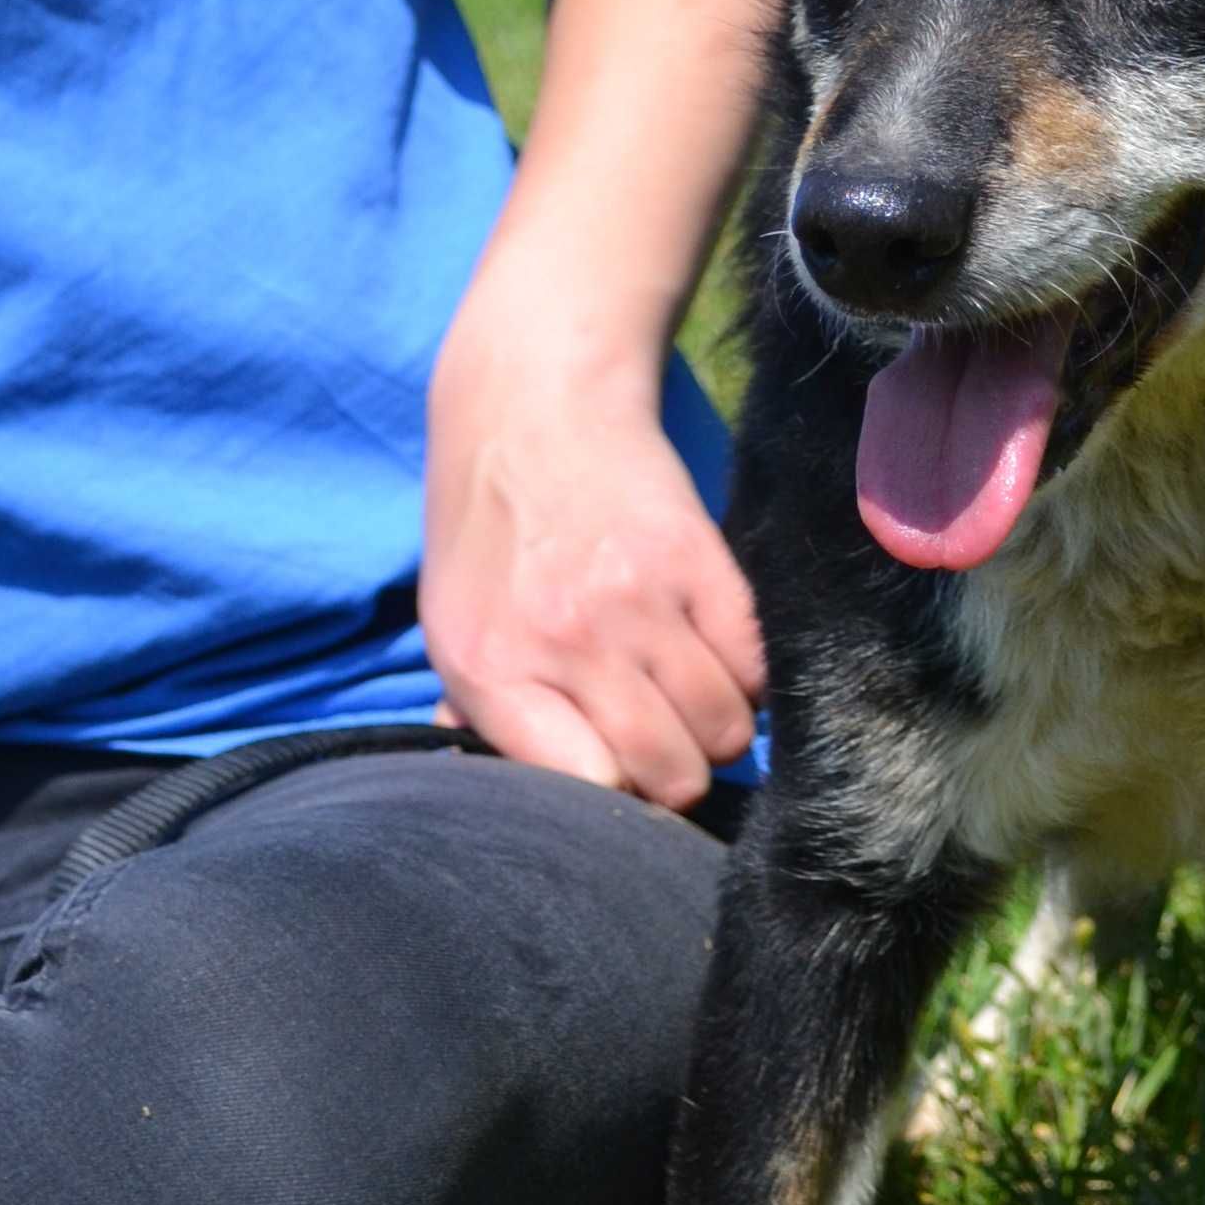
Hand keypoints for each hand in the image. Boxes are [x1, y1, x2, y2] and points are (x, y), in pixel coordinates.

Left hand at [421, 326, 764, 810]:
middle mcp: (566, 642)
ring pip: (724, 727)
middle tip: (668, 748)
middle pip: (668, 772)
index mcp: (493, 670)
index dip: (613, 797)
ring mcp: (639, 601)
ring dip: (719, 729)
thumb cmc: (487, 531)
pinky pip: (754, 666)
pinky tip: (715, 655)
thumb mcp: (451, 625)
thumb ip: (482, 712)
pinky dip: (747, 677)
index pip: (586, 788)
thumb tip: (520, 800)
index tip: (616, 778)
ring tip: (693, 700)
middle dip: (678, 777)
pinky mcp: (699, 561)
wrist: (534, 405)